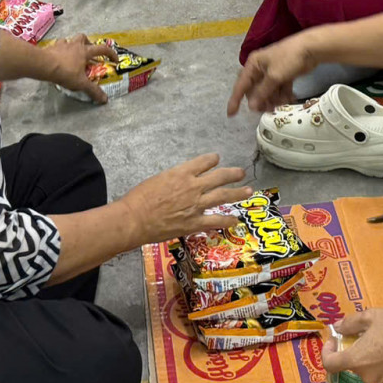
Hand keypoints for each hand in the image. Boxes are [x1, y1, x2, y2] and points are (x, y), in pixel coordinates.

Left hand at [34, 36, 116, 101]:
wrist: (43, 64)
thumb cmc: (65, 71)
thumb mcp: (81, 83)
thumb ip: (93, 91)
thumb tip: (105, 99)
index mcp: (85, 51)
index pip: (102, 49)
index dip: (110, 53)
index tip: (114, 59)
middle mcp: (74, 45)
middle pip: (84, 38)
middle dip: (88, 43)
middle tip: (88, 52)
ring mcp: (62, 45)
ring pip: (69, 40)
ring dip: (73, 45)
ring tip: (72, 55)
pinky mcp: (51, 48)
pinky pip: (57, 46)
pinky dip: (60, 50)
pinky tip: (59, 57)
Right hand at [119, 153, 251, 242]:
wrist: (134, 219)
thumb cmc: (139, 198)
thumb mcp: (157, 179)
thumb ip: (173, 179)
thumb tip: (179, 183)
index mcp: (182, 173)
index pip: (205, 161)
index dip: (213, 160)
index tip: (216, 159)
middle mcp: (193, 186)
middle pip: (219, 176)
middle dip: (232, 174)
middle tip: (241, 173)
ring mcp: (196, 205)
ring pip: (223, 196)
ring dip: (237, 193)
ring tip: (248, 190)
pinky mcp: (194, 222)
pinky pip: (216, 220)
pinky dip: (227, 220)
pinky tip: (235, 220)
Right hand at [228, 35, 313, 114]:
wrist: (311, 48)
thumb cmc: (289, 58)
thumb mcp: (274, 77)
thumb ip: (262, 92)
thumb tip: (251, 106)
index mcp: (253, 64)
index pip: (241, 85)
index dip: (235, 100)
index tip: (231, 114)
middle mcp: (260, 68)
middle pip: (255, 90)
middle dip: (260, 100)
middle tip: (268, 110)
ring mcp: (272, 71)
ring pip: (268, 91)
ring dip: (273, 99)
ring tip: (282, 104)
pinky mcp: (284, 75)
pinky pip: (278, 89)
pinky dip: (282, 95)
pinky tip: (290, 99)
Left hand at [321, 308, 382, 382]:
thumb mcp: (369, 316)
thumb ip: (349, 323)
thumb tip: (337, 327)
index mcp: (355, 359)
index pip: (329, 364)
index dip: (327, 353)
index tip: (334, 342)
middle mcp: (366, 376)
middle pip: (353, 365)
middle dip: (357, 352)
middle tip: (368, 338)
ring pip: (370, 372)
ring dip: (372, 361)